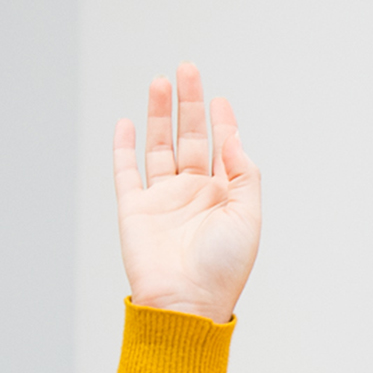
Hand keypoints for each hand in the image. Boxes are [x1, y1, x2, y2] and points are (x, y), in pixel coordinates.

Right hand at [113, 63, 260, 323]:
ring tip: (160, 81)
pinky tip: (127, 122)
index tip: (220, 98)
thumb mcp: (248, 217)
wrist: (186, 302)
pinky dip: (124, 147)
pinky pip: (126, 171)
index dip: (222, 122)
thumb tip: (233, 136)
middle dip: (189, 104)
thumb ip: (244, 174)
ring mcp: (163, 199)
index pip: (223, 149)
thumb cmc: (223, 268)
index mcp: (224, 196)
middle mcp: (194, 193)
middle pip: (190, 138)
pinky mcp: (135, 209)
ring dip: (158, 115)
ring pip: (159, 146)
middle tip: (188, 69)